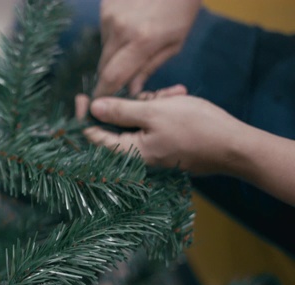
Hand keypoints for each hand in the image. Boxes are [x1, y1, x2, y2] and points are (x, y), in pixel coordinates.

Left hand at [77, 85, 250, 174]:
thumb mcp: (154, 111)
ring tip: (173, 94)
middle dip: (129, 103)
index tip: (83, 96)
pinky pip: (153, 125)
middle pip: (116, 126)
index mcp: (128, 152)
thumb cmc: (195, 128)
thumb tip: (94, 108)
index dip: (84, 115)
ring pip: (138, 121)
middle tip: (149, 92)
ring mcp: (152, 152)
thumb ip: (121, 111)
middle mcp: (137, 157)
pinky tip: (178, 98)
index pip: (92, 136)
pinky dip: (162, 110)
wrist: (235, 146)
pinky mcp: (165, 146)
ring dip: (151, 103)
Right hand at [95, 0, 200, 95]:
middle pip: (103, 66)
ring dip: (114, 53)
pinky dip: (114, 34)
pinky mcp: (105, 6)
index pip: (112, 77)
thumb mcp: (175, 41)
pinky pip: (104, 30)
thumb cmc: (182, 6)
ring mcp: (109, 15)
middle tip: (124, 75)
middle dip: (111, 75)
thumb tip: (131, 89)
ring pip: (104, 48)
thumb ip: (150, 67)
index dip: (105, 93)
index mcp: (141, 41)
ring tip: (135, 40)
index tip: (104, 102)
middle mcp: (119, 29)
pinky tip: (131, 24)